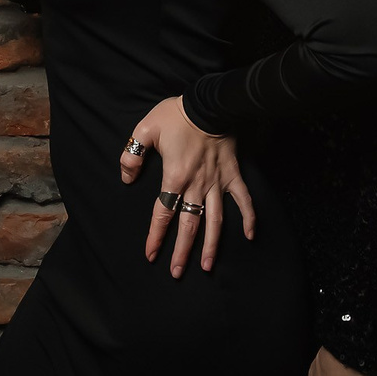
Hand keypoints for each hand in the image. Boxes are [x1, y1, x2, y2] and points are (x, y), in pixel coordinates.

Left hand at [118, 96, 255, 275]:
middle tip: (177, 273)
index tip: (151, 255)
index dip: (156, 236)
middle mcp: (197, 185)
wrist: (210, 102)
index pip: (162, 213)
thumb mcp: (145, 129)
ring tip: (208, 267)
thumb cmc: (176, 115)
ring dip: (212, 245)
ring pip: (215, 220)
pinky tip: (250, 236)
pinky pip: (243, 200)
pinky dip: (248, 217)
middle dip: (182, 251)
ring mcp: (217, 182)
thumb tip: (126, 178)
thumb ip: (132, 155)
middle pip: (188, 225)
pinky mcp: (233, 174)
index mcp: (175, 177)